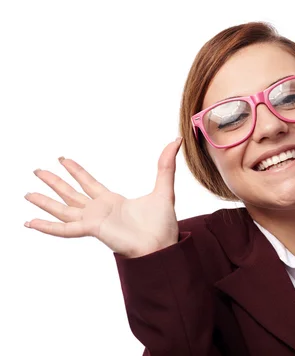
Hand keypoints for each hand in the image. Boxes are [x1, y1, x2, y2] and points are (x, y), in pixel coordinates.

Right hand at [24, 138, 183, 257]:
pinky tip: (30, 222)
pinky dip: (47, 226)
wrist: (162, 245)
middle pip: (70, 193)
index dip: (75, 171)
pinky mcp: (92, 230)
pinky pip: (65, 229)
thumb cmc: (163, 224)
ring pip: (63, 209)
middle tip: (37, 170)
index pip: (88, 183)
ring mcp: (94, 221)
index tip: (62, 159)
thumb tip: (176, 140)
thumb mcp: (164, 188)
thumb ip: (166, 164)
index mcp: (113, 202)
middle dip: (54, 182)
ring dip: (45, 202)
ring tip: (27, 193)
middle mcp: (100, 211)